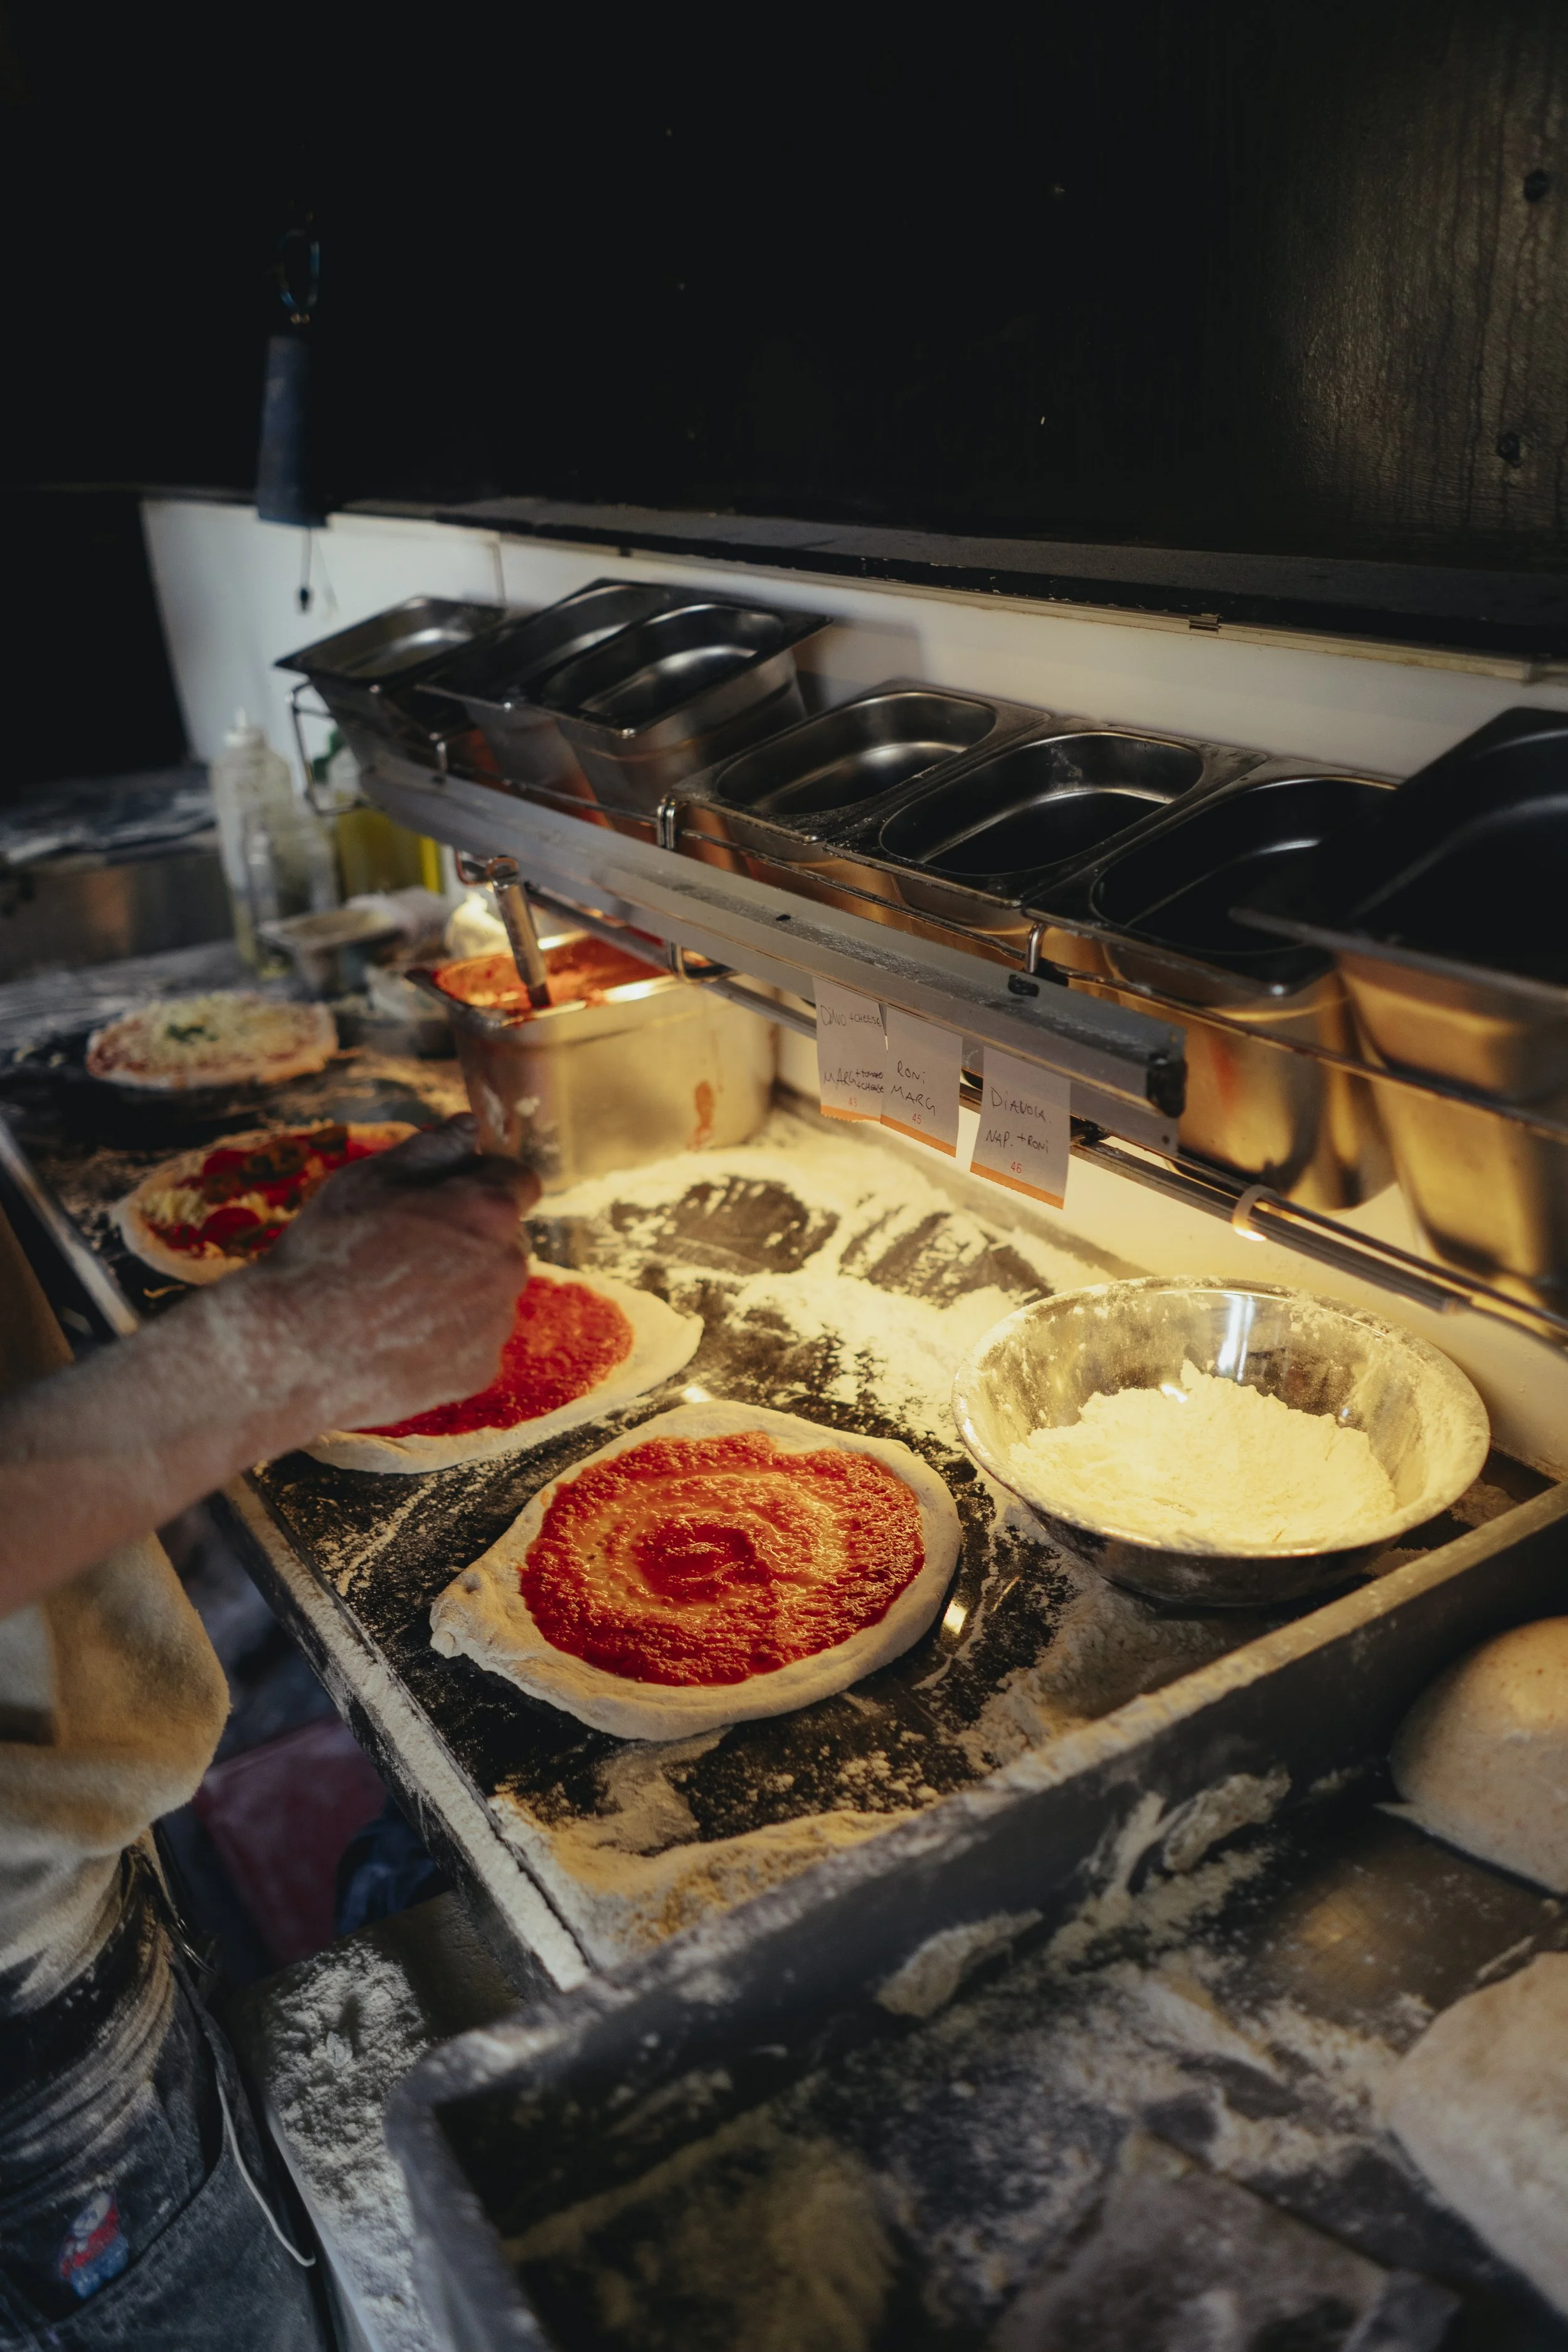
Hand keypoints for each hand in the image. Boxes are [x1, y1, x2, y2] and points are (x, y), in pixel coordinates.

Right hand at [231, 1115, 540, 1435]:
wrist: (291, 1351)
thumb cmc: (324, 1253)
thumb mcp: (366, 1180)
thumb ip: (430, 1148)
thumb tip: (471, 1126)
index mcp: (488, 1211)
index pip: (518, 1180)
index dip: (481, 1181)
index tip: (444, 1194)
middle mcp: (508, 1267)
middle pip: (505, 1240)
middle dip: (470, 1237)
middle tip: (405, 1250)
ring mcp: (496, 1325)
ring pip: (489, 1293)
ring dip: (460, 1289)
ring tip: (394, 1300)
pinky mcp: (479, 1372)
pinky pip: (473, 1342)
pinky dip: (447, 1338)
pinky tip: (397, 1338)